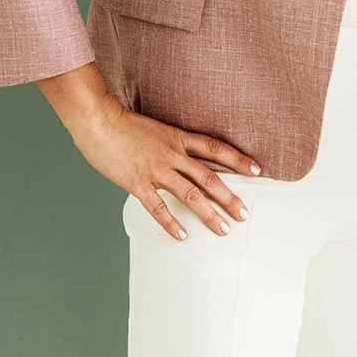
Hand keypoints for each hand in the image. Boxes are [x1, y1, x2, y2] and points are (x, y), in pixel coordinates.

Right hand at [70, 93, 262, 241]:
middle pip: (209, 177)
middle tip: (245, 214)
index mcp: (178, 137)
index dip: (238, 159)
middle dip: (229, 197)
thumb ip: (172, 143)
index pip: (216, 148)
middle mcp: (173, 154)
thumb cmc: (124, 123)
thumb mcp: (157, 128)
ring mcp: (156, 169)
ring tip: (224, 229)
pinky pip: (159, 208)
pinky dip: (172, 223)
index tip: (257, 170)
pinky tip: (183, 236)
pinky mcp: (138, 183)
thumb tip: (186, 158)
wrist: (99, 120)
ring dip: (209, 214)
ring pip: (191, 195)